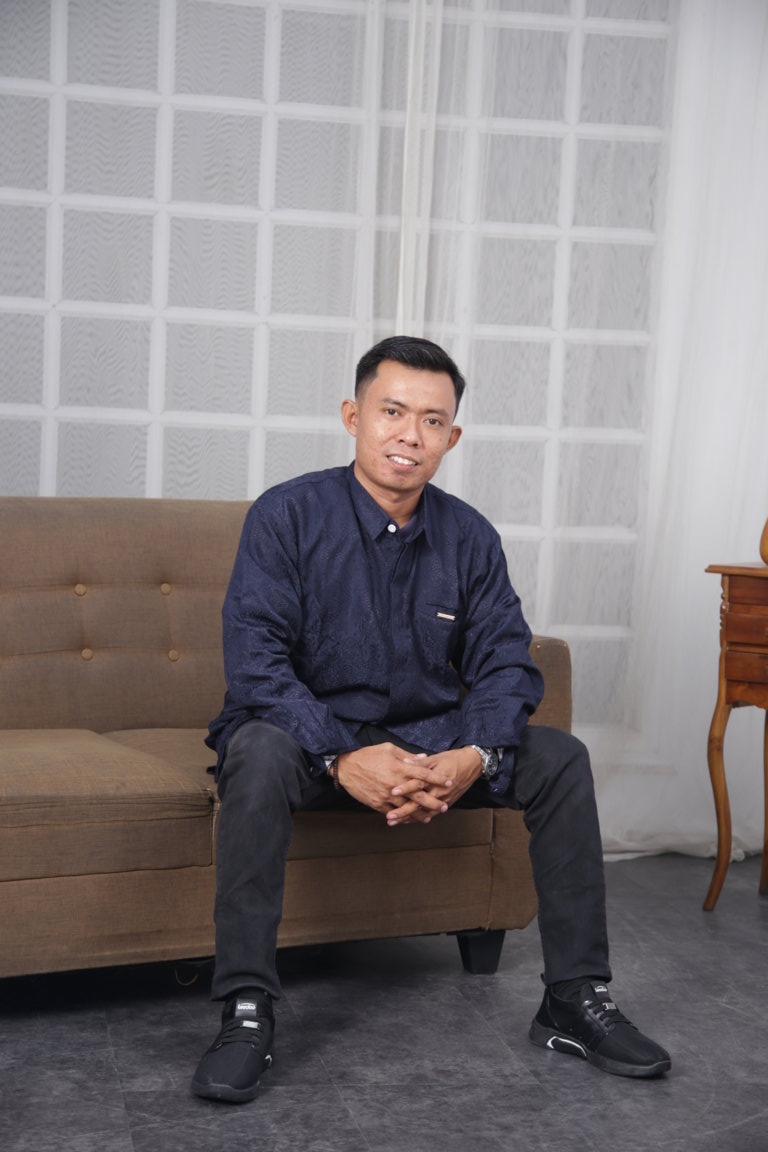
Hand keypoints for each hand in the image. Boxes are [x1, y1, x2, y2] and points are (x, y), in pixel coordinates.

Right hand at [336, 743, 453, 821]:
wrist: (346, 767)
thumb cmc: (367, 755)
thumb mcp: (388, 749)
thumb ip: (407, 756)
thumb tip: (423, 758)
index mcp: (399, 768)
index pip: (423, 774)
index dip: (437, 778)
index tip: (448, 782)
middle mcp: (395, 783)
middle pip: (419, 795)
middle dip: (433, 802)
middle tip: (444, 806)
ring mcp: (386, 795)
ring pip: (407, 808)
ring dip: (420, 814)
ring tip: (429, 817)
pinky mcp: (377, 804)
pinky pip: (393, 813)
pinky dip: (402, 817)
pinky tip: (409, 819)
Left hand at [386, 746, 483, 825]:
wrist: (472, 765)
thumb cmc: (452, 759)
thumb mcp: (435, 758)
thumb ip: (420, 763)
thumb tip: (405, 761)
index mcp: (435, 778)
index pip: (418, 784)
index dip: (405, 788)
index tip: (392, 792)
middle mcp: (439, 791)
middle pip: (419, 803)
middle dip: (403, 811)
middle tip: (390, 816)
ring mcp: (443, 799)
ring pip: (423, 812)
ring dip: (408, 818)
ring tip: (394, 822)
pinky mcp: (446, 803)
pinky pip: (431, 813)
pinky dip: (419, 818)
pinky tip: (408, 821)